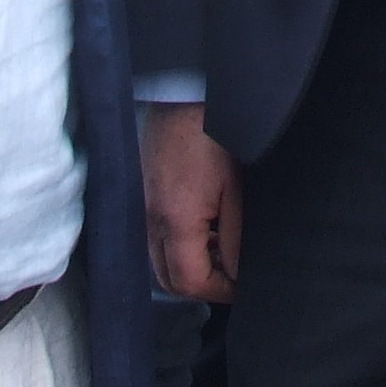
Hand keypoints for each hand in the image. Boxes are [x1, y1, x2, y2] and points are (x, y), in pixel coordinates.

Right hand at [143, 103, 241, 302]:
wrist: (183, 95)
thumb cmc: (214, 134)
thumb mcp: (235, 189)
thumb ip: (234, 237)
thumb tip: (237, 273)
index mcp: (175, 220)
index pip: (189, 281)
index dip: (219, 291)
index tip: (242, 286)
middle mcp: (150, 220)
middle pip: (169, 279)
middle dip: (201, 285)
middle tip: (232, 276)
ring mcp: (143, 208)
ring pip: (159, 261)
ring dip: (189, 265)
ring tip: (221, 249)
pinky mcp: (143, 195)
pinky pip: (155, 238)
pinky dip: (177, 246)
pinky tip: (204, 228)